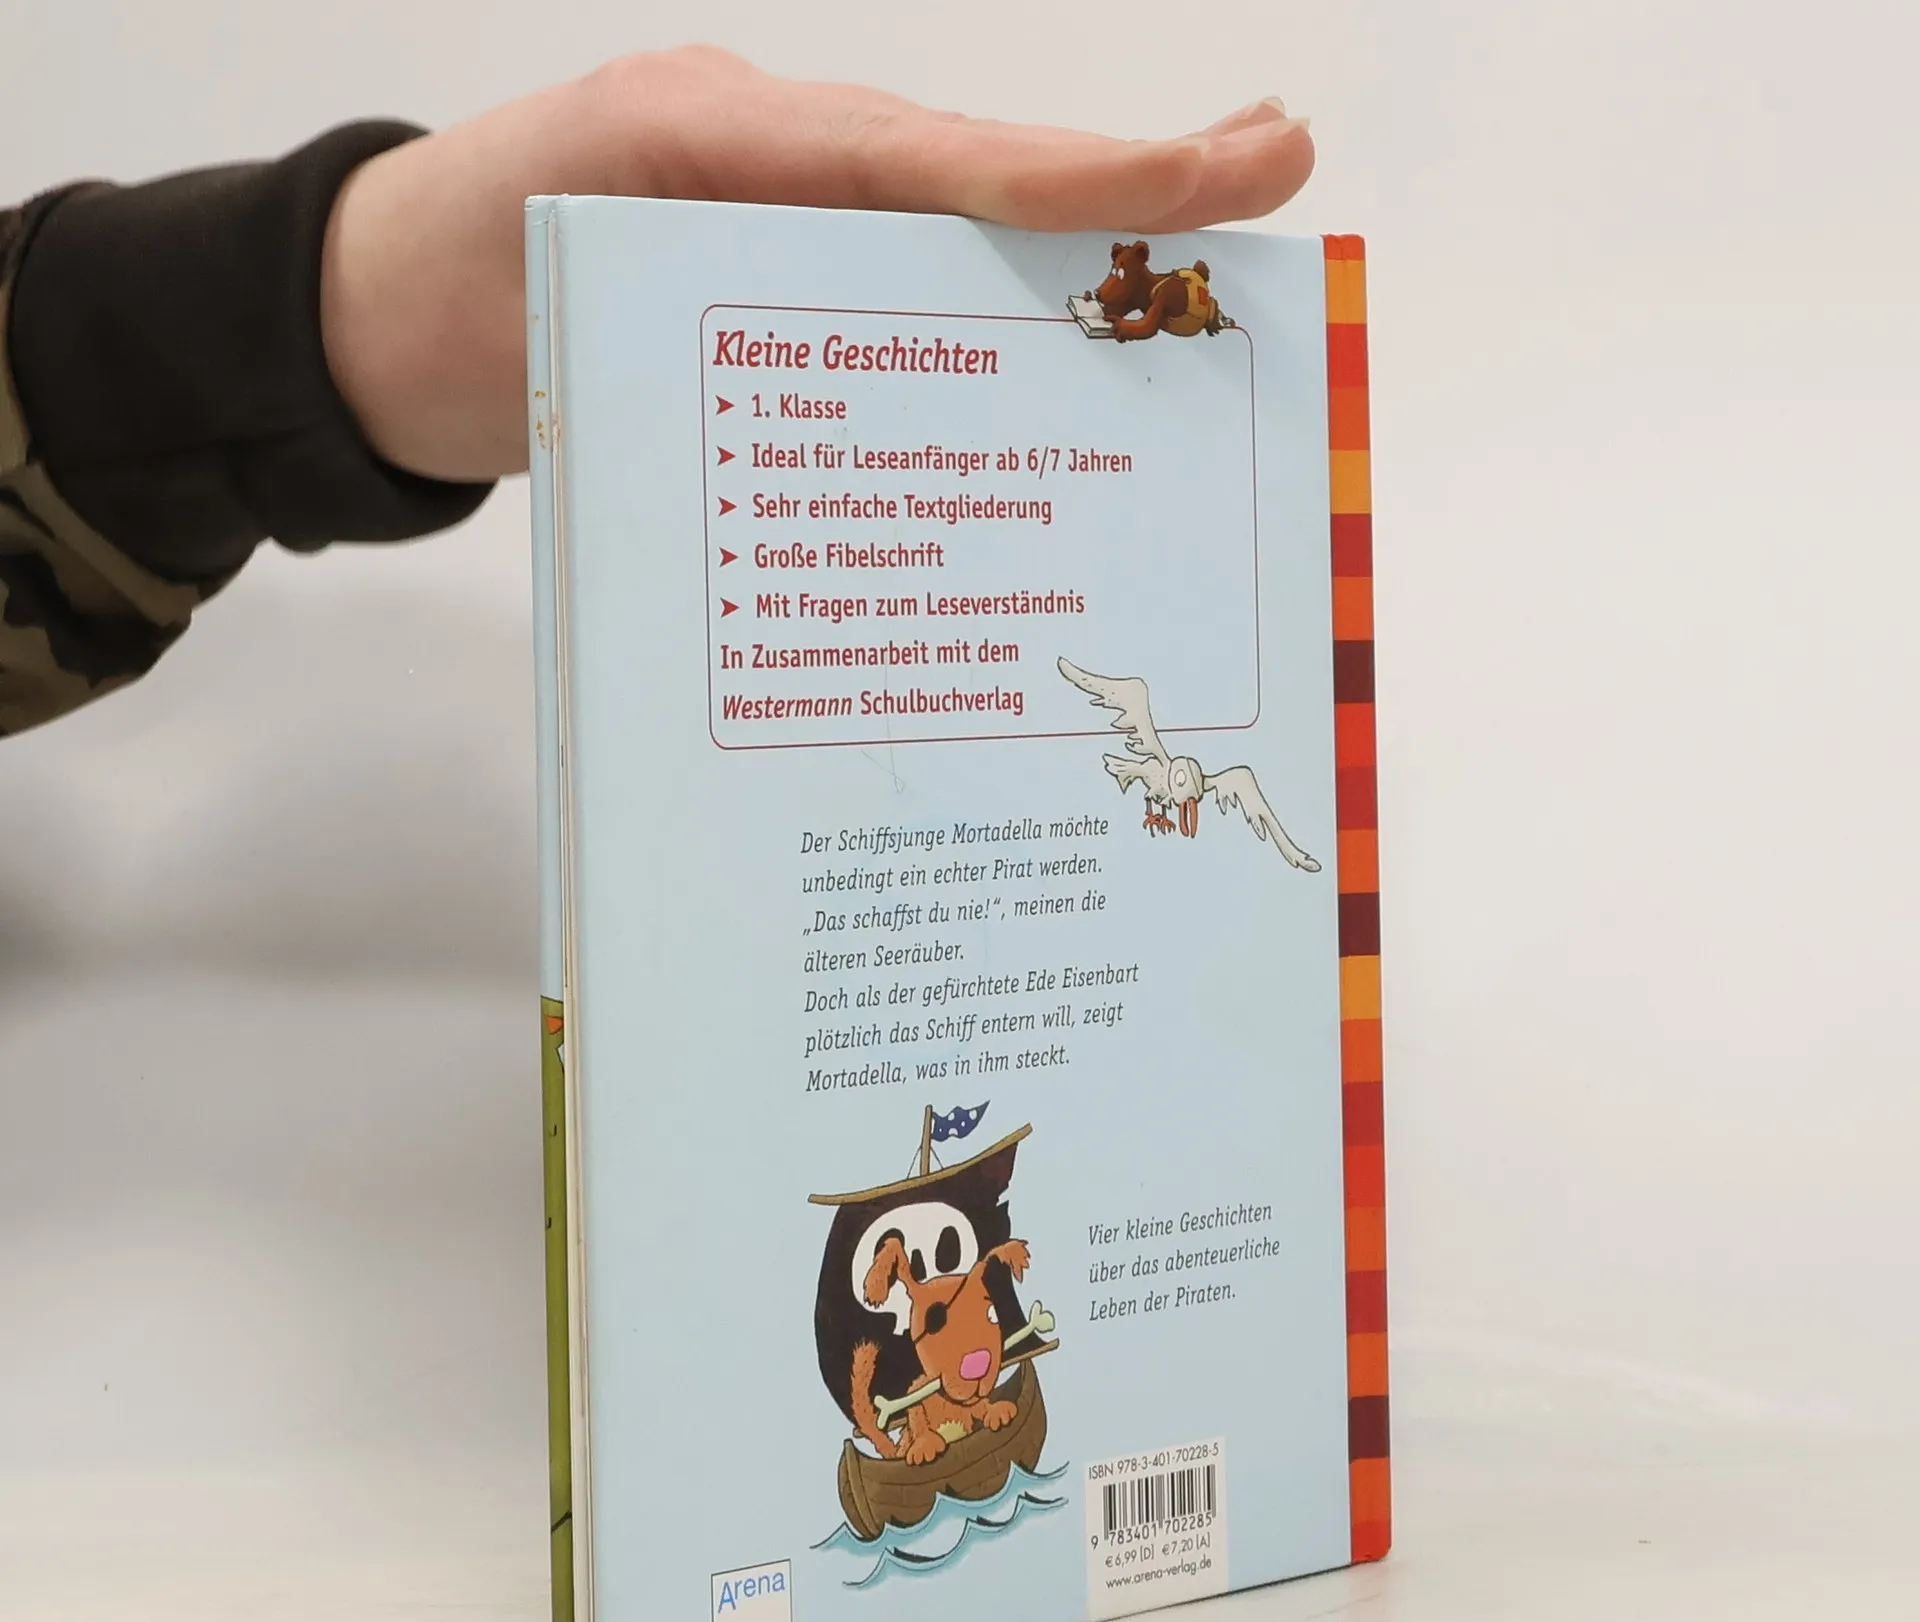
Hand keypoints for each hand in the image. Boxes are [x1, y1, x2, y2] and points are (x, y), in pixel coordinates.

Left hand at [318, 47, 1313, 481]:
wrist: (366, 331)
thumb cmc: (448, 292)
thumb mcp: (561, 277)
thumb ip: (696, 299)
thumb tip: (863, 389)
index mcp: (737, 141)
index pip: (938, 158)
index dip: (1088, 172)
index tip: (1232, 167)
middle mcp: (784, 180)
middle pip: (981, 191)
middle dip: (1131, 195)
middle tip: (1276, 185)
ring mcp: (787, 242)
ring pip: (956, 259)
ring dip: (1080, 277)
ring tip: (1210, 300)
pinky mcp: (777, 317)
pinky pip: (895, 328)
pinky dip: (980, 354)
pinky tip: (1061, 392)